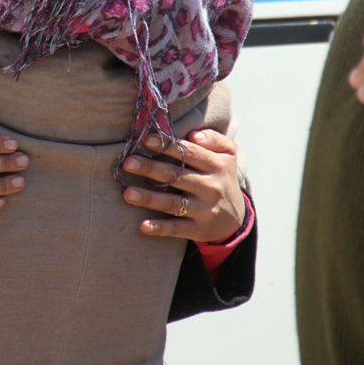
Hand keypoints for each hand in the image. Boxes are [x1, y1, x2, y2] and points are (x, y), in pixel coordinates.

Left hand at [120, 129, 244, 242]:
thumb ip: (214, 139)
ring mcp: (205, 210)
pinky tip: (142, 226)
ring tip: (128, 194)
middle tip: (128, 163)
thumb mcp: (227, 155)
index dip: (169, 146)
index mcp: (217, 166)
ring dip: (150, 199)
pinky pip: (177, 228)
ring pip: (174, 203)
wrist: (236, 219)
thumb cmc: (220, 178)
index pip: (191, 153)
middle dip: (152, 169)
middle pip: (178, 176)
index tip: (147, 140)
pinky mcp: (198, 230)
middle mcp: (212, 188)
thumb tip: (193, 134)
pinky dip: (160, 228)